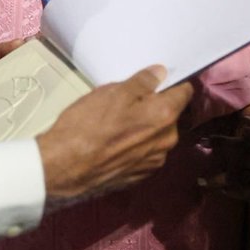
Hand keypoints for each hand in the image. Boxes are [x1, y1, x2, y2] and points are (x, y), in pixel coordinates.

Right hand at [36, 66, 193, 201]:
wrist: (64, 167)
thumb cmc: (88, 125)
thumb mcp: (112, 93)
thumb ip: (142, 82)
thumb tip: (161, 73)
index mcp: (165, 116)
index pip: (185, 92)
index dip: (173, 83)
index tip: (158, 80)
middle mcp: (167, 141)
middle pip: (170, 115)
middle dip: (154, 106)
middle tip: (126, 101)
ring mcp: (154, 162)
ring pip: (157, 135)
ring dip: (145, 127)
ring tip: (116, 124)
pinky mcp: (140, 176)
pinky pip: (145, 152)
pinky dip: (135, 145)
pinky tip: (113, 142)